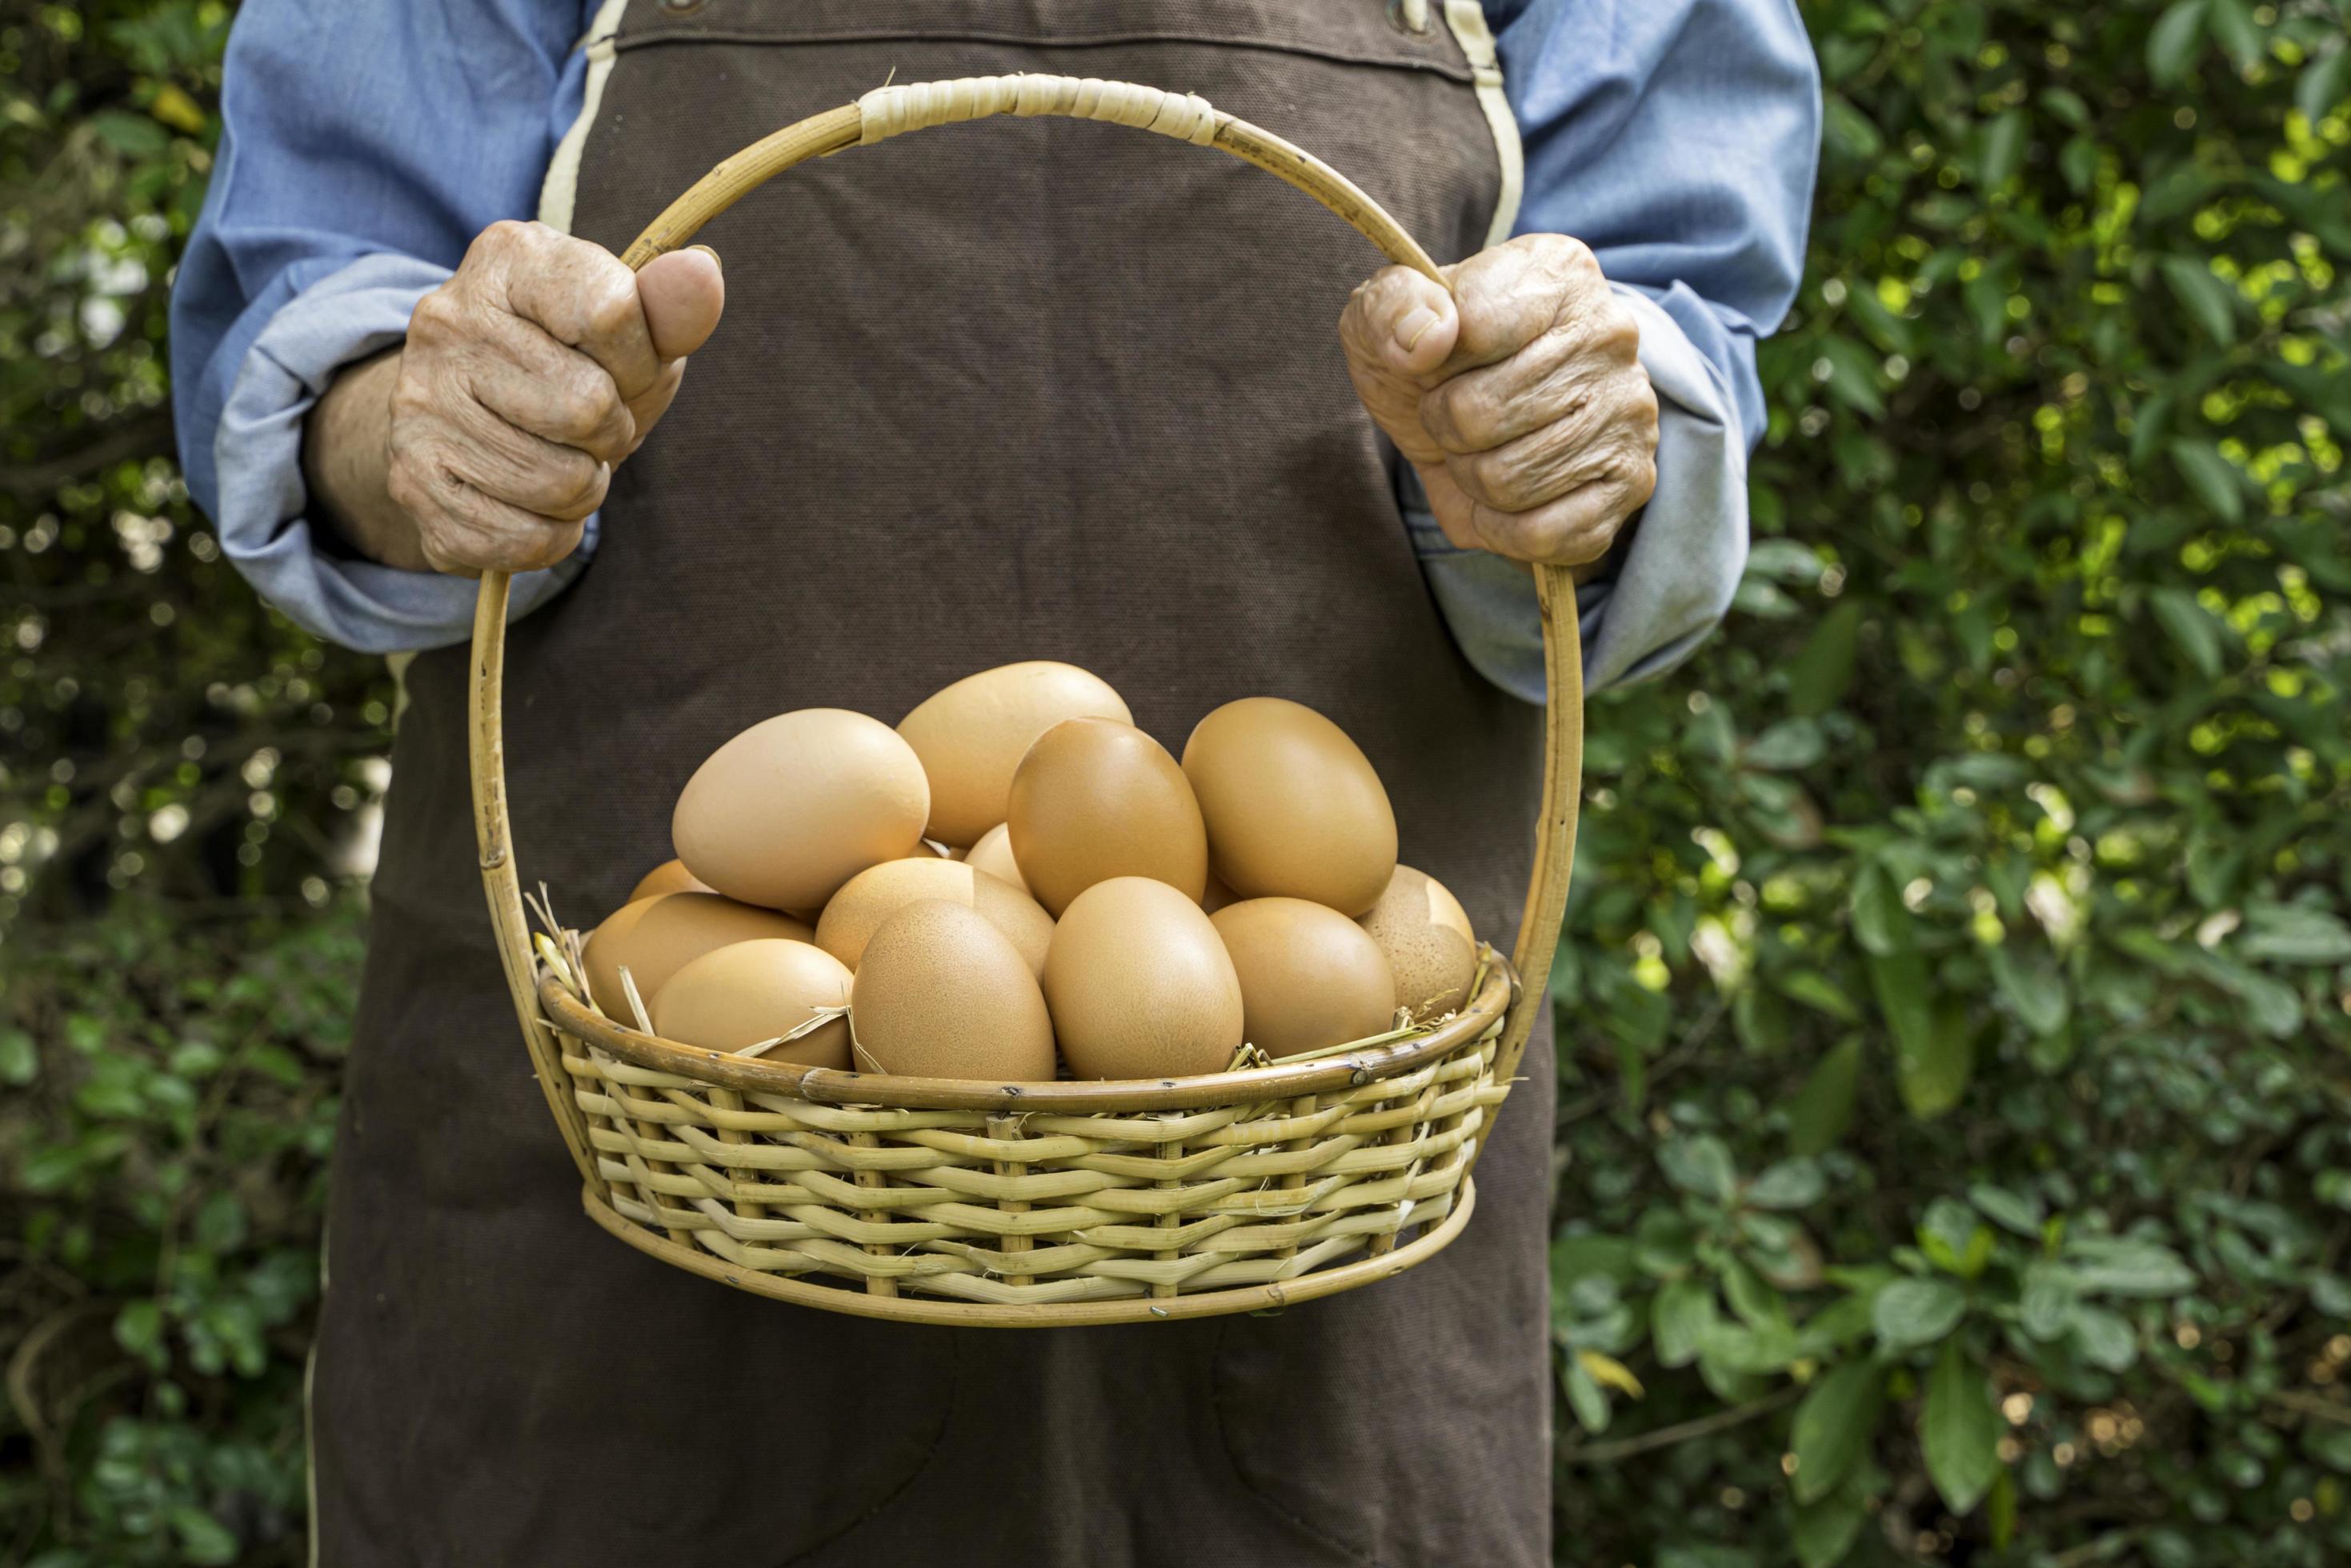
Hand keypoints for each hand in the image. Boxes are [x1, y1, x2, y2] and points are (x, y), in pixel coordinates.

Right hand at [303, 220, 724, 574]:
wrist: (475, 418)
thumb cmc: (576, 366)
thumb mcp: (632, 333)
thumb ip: (671, 309)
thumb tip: (703, 272)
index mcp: (509, 259)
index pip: (610, 314)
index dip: (641, 362)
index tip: (625, 370)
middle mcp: (446, 319)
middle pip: (586, 406)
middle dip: (613, 430)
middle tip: (590, 425)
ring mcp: (418, 401)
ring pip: (560, 482)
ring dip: (585, 487)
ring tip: (561, 458)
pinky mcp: (413, 481)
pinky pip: (524, 538)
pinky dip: (552, 533)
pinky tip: (533, 501)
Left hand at [1340, 233, 1658, 572]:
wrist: (1477, 420)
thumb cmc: (1432, 361)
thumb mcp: (1386, 318)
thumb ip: (1392, 309)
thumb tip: (1426, 340)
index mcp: (1557, 271)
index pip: (1473, 327)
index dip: (1429, 361)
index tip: (1435, 358)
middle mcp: (1611, 331)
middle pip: (1480, 415)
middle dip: (1445, 428)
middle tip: (1457, 415)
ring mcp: (1630, 409)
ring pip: (1506, 480)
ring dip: (1471, 478)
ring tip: (1484, 449)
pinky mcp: (1632, 483)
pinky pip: (1542, 533)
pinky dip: (1501, 528)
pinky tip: (1507, 497)